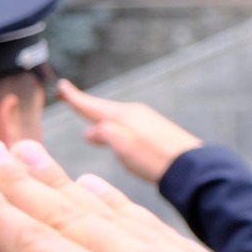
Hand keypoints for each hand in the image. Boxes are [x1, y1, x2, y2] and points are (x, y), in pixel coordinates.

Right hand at [59, 82, 201, 185]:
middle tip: (67, 97)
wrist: (191, 165)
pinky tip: (114, 132)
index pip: (91, 104)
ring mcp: (146, 120)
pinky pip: (126, 123)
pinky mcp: (155, 130)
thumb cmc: (154, 158)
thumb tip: (89, 131)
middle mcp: (134, 113)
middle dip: (84, 105)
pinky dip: (113, 124)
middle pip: (102, 108)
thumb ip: (103, 134)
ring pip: (115, 116)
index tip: (60, 85)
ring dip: (99, 116)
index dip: (74, 97)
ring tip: (86, 116)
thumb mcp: (122, 147)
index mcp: (123, 114)